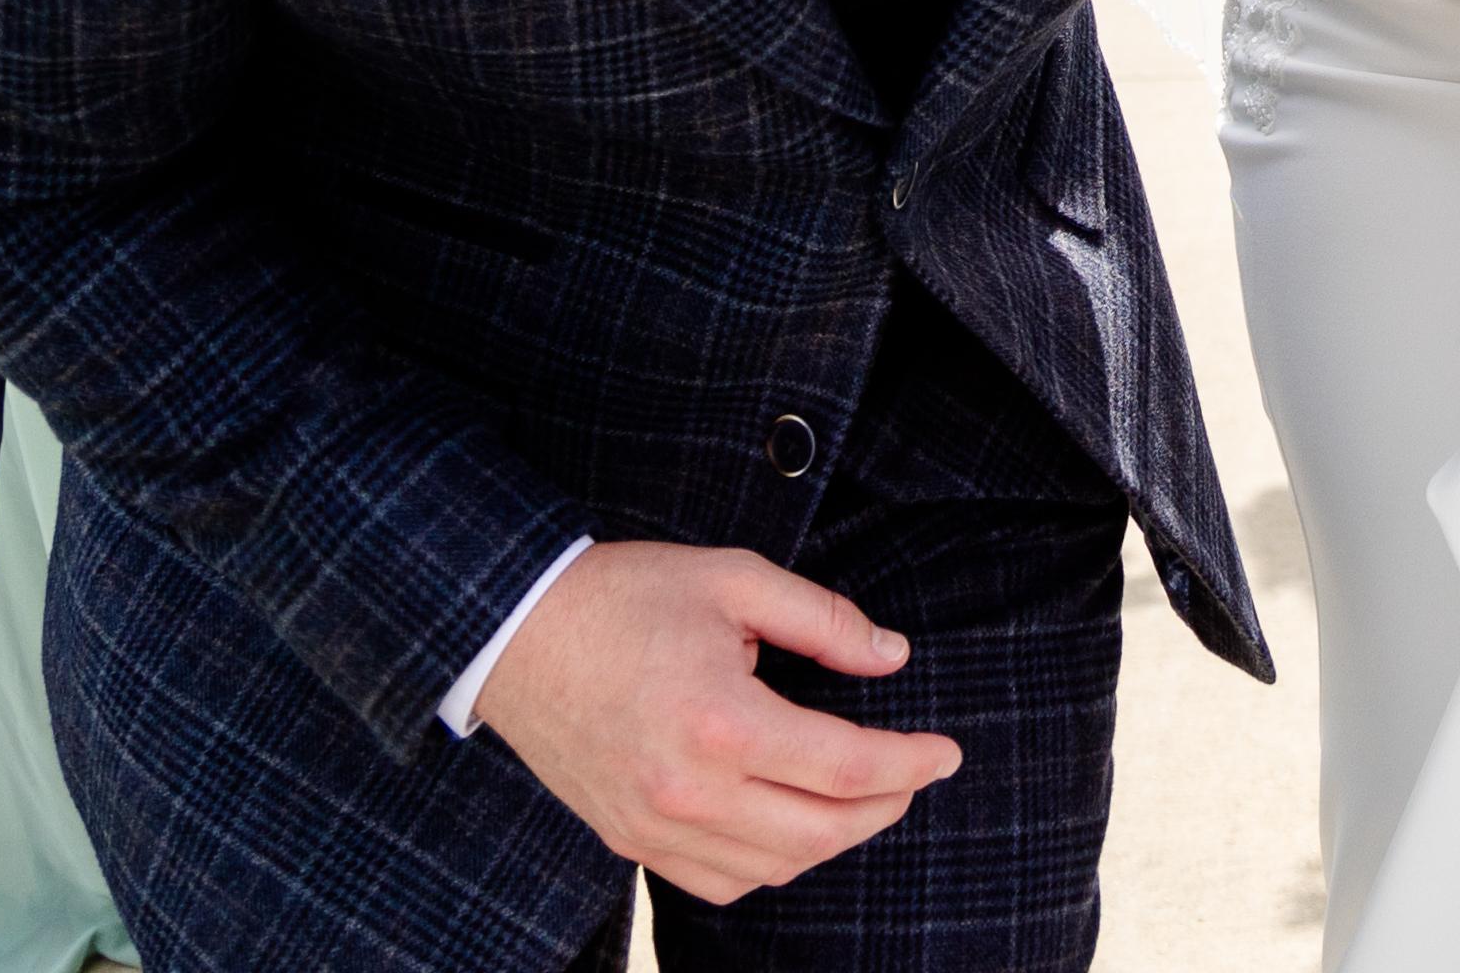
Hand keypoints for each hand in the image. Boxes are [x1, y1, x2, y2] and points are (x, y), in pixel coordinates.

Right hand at [471, 541, 957, 904]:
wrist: (512, 630)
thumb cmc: (624, 594)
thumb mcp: (732, 579)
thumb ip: (822, 620)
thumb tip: (893, 656)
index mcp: (721, 723)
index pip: (846, 769)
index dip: (911, 764)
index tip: (947, 753)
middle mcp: (688, 792)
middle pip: (820, 834)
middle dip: (885, 807)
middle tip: (914, 772)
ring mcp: (653, 826)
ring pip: (774, 867)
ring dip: (832, 838)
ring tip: (860, 794)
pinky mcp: (628, 839)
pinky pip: (719, 881)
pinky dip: (770, 862)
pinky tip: (789, 821)